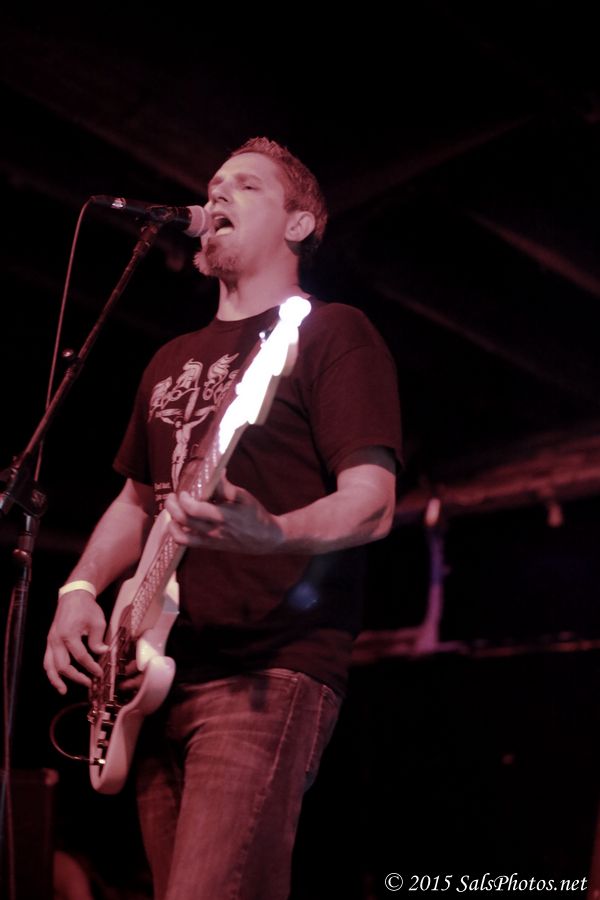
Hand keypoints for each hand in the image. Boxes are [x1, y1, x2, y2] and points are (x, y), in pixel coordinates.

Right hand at [44, 591, 108, 693]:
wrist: (73, 596)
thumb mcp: (97, 621)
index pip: (80, 657)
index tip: (99, 673)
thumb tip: (103, 653)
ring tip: (63, 690)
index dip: (91, 667)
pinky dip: (51, 671)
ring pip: (49, 666)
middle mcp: (56, 640)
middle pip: (63, 666)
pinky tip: (58, 679)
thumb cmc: (86, 608)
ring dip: (56, 679)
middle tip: (88, 683)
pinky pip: (47, 660)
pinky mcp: (50, 641)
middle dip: (75, 677)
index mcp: (69, 634)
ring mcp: (51, 641)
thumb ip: (98, 640)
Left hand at [165, 475, 283, 553]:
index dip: (185, 499)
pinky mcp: (208, 546)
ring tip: (171, 510)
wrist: (265, 538)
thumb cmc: (255, 515)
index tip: (185, 491)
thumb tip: (215, 471)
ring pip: (181, 536)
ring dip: (171, 522)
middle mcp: (213, 531)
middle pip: (184, 521)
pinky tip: (177, 523)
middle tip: (172, 496)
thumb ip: (226, 486)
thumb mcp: (244, 497)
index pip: (195, 510)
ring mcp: (209, 540)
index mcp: (222, 516)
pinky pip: (187, 543)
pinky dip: (177, 533)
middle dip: (172, 506)